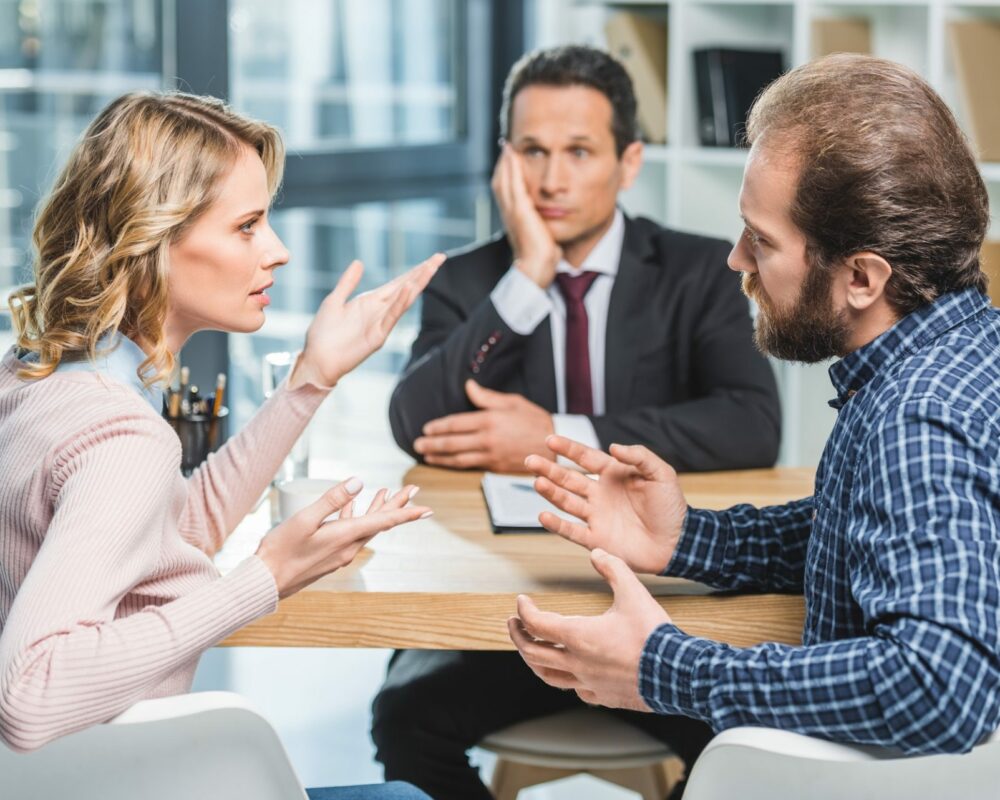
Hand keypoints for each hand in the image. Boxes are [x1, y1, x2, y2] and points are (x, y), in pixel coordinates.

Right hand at [256, 478, 430, 598]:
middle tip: (413, 490)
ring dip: (376, 509)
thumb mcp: (304, 519)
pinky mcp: (330, 556)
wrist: (265, 582)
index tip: (427, 509)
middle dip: (396, 505)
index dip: (406, 513)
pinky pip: (351, 533)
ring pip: (366, 528)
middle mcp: (348, 547)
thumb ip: (332, 500)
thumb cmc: (280, 551)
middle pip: (379, 523)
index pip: (383, 522)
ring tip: (385, 492)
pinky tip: (350, 508)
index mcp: (345, 537)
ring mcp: (339, 553)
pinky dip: (355, 518)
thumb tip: (358, 482)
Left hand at [292, 253, 445, 388]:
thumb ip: (348, 282)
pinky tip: (409, 290)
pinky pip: (391, 317)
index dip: (415, 270)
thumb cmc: (322, 333)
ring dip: (417, 284)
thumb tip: (359, 262)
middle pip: (406, 288)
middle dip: (423, 273)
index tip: (432, 258)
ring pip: (403, 301)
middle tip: (440, 257)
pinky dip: (400, 303)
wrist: (316, 359)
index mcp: (371, 301)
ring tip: (430, 268)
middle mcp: (379, 311)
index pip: (398, 282)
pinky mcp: (377, 337)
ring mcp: (380, 324)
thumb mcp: (334, 300)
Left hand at [413, 380, 554, 471]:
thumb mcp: (513, 402)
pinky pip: (470, 466)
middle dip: (432, 444)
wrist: (555, 447)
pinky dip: (454, 465)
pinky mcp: (495, 467)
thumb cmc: (535, 421)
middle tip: (417, 444)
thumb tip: (468, 386)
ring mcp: (490, 455)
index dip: (439, 427)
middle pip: (452, 442)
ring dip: (439, 458)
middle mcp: (487, 439)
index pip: (456, 424)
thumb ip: (487, 397)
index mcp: (490, 420)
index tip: (426, 429)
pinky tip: (445, 463)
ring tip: (425, 456)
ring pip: (458, 458)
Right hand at [492, 142, 560, 287]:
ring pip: (503, 180)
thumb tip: (552, 219)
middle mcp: (508, 212)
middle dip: (503, 163)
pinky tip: (514, 154)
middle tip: (506, 145)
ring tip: (508, 145)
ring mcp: (511, 211)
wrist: (538, 266)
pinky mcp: (519, 210)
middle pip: (500, 181)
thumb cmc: (542, 255)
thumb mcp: (542, 233)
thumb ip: (543, 223)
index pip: (505, 190)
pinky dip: (511, 168)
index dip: (506, 173)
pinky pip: (513, 183)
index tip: (511, 158)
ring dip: (505, 161)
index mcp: (513, 217)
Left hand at [508, 548, 669, 710]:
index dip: (524, 610)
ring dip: (534, 661)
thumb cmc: (654, 637)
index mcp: (579, 636)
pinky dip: (565, 679)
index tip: (521, 601)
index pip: (537, 624)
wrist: (678, 675)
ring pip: (548, 676)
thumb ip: (613, 568)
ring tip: (530, 650)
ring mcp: (588, 684)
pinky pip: (575, 690)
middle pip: (532, 653)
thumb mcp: (634, 593)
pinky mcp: (603, 697)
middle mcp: (577, 663)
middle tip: (514, 624)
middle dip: (518, 635)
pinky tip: (570, 673)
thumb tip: (597, 553)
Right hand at [524, 436, 686, 573]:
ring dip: (551, 492)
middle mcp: (600, 494)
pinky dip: (557, 525)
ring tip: (537, 482)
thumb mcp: (661, 474)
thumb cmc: (671, 507)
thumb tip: (613, 446)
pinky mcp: (597, 539)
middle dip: (549, 469)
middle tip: (530, 460)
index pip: (585, 458)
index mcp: (613, 475)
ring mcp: (597, 517)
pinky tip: (543, 515)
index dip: (568, 449)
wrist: (678, 542)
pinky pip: (572, 531)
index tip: (549, 439)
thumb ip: (639, 456)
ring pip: (567, 501)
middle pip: (568, 479)